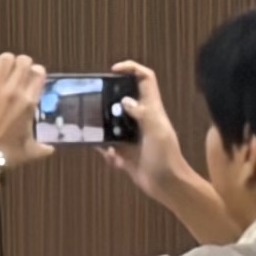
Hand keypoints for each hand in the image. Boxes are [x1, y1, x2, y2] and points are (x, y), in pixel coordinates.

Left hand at [0, 52, 52, 166]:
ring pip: (4, 59)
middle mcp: (14, 92)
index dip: (35, 71)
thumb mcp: (29, 152)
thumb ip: (42, 149)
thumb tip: (50, 150)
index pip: (38, 72)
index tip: (31, 76)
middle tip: (15, 71)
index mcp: (29, 102)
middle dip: (20, 63)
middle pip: (23, 61)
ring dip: (3, 61)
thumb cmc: (5, 156)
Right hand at [103, 60, 234, 239]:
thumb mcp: (157, 132)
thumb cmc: (166, 157)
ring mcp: (130, 135)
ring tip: (88, 124)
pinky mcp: (123, 151)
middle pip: (122, 97)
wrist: (167, 186)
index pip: (145, 79)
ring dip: (100, 124)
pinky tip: (106, 154)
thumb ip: (143, 114)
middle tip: (91, 97)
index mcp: (152, 110)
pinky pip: (106, 144)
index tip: (112, 70)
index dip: (131, 69)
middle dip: (107, 96)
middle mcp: (140, 119)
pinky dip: (102, 148)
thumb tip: (124, 100)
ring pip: (110, 121)